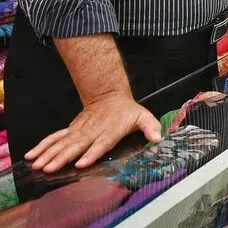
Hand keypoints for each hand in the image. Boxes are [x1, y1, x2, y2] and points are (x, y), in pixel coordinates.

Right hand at [27, 93, 160, 171]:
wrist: (109, 95)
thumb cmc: (127, 111)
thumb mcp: (143, 116)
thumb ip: (151, 127)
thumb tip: (158, 138)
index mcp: (110, 131)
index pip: (100, 144)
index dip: (91, 153)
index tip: (81, 163)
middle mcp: (92, 131)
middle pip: (76, 146)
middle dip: (62, 157)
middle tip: (49, 168)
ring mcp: (79, 130)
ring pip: (62, 143)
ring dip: (48, 153)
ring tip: (36, 164)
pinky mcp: (71, 129)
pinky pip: (55, 138)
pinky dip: (43, 145)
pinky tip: (32, 154)